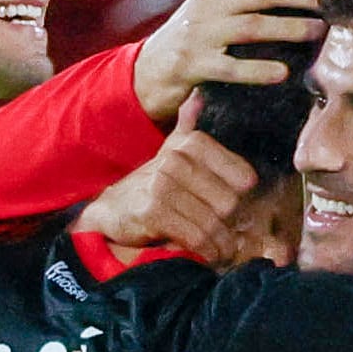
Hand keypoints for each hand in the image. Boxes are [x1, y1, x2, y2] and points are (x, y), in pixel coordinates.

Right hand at [74, 94, 259, 265]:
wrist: (110, 208)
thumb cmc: (150, 185)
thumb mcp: (169, 152)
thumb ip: (187, 127)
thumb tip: (197, 96)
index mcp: (190, 144)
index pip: (242, 176)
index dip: (242, 199)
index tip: (238, 211)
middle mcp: (177, 160)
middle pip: (229, 202)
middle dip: (232, 226)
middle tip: (231, 237)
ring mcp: (163, 184)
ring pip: (213, 223)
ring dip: (221, 244)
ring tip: (222, 251)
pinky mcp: (153, 210)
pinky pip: (195, 237)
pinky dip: (206, 252)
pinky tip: (208, 255)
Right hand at [132, 0, 330, 118]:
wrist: (149, 72)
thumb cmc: (199, 38)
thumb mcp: (221, 6)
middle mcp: (210, 2)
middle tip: (337, 5)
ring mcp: (199, 33)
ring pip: (251, 26)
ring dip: (288, 28)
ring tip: (318, 32)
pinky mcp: (192, 65)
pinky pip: (230, 68)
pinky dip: (257, 70)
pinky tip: (282, 73)